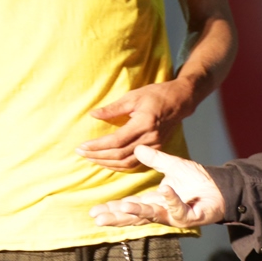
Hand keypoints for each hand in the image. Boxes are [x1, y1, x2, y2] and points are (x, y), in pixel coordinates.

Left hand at [77, 80, 192, 170]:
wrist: (180, 100)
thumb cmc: (157, 94)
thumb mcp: (134, 96)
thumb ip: (113, 108)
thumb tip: (93, 114)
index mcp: (144, 123)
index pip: (116, 141)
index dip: (97, 146)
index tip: (82, 147)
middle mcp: (150, 138)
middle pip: (120, 154)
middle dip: (97, 156)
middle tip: (81, 153)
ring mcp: (155, 146)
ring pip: (127, 163)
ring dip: (106, 163)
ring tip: (90, 158)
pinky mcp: (157, 149)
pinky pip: (135, 163)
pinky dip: (119, 165)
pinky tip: (107, 162)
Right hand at [89, 145, 225, 227]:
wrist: (221, 187)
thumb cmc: (197, 181)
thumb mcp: (173, 166)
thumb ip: (155, 159)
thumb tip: (138, 148)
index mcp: (155, 202)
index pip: (129, 207)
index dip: (113, 209)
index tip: (95, 210)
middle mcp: (162, 211)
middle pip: (135, 217)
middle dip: (117, 217)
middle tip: (98, 217)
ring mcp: (175, 215)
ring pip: (153, 215)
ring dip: (138, 211)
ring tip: (123, 206)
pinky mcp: (189, 216)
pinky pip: (178, 208)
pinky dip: (171, 198)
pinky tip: (164, 189)